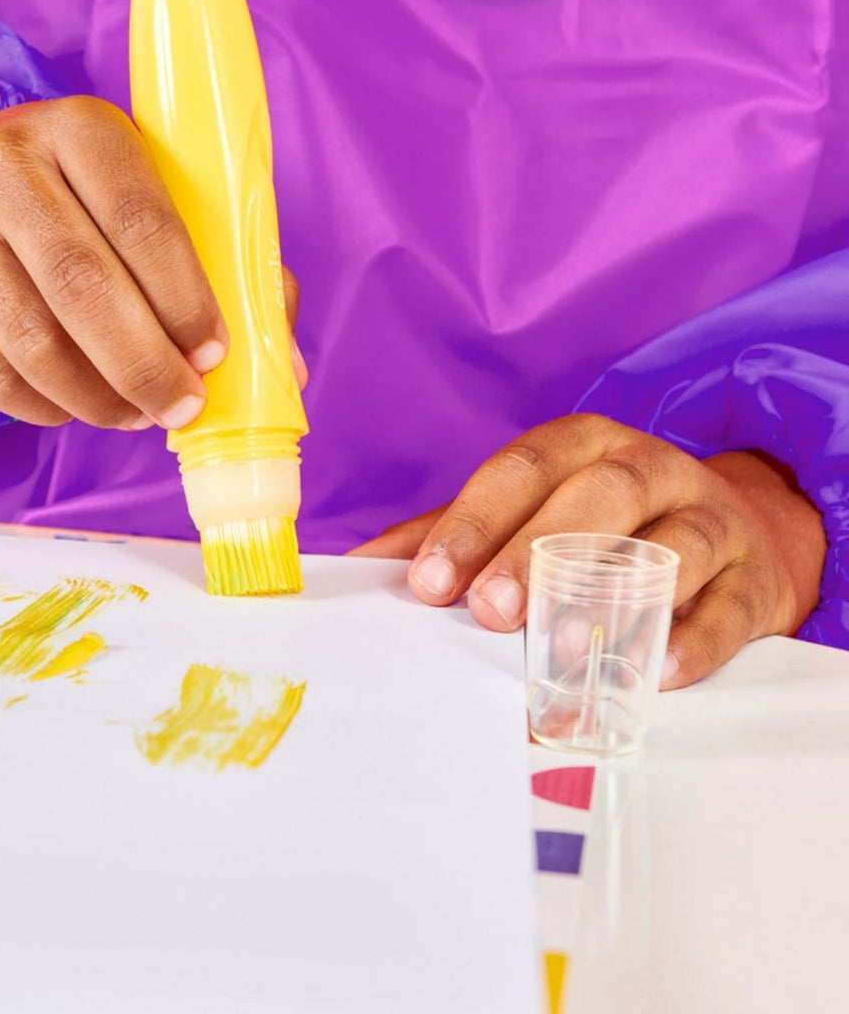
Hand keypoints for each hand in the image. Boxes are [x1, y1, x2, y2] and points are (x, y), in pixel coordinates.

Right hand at [0, 96, 303, 430]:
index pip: (141, 218)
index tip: (214, 353)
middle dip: (146, 364)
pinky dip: (47, 408)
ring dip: (99, 397)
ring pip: (34, 342)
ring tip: (139, 413)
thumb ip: (226, 265)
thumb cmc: (84, 194)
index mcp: (81, 129)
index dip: (185, 299)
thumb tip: (279, 365)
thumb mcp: (153, 191)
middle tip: (183, 406)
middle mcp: (3, 169)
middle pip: (83, 285)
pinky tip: (82, 405)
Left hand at [352, 415, 825, 687]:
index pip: (521, 471)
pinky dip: (691, 641)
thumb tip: (362, 569)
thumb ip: (453, 533)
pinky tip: (652, 672)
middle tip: (490, 613)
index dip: (473, 523)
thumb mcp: (529, 511)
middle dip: (536, 555)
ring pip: (667, 547)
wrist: (733, 534)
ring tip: (562, 649)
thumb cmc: (604, 525)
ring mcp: (709, 518)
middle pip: (593, 500)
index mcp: (581, 445)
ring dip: (612, 598)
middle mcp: (647, 469)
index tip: (428, 582)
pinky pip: (727, 607)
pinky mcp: (754, 579)